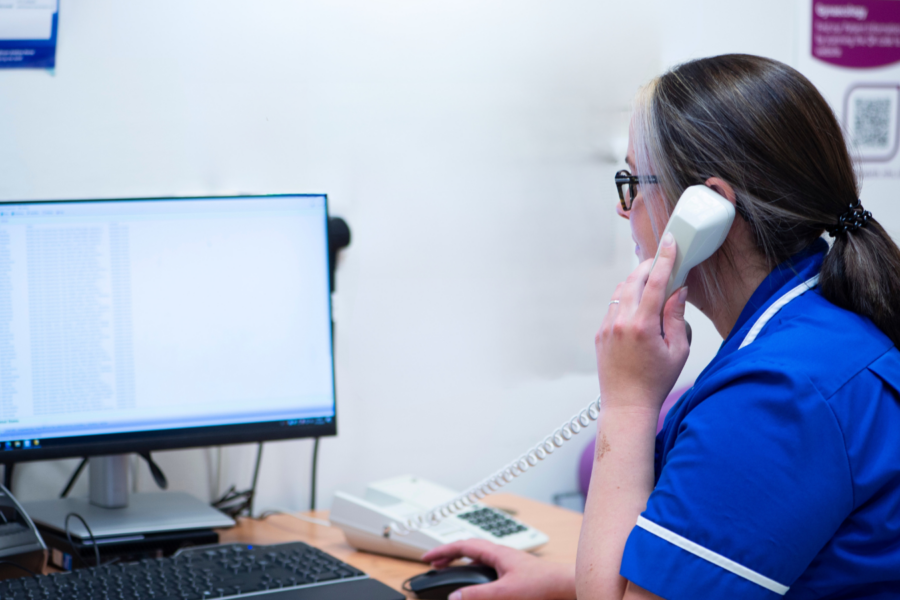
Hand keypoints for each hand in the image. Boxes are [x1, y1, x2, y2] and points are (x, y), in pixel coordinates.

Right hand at [421, 539, 574, 599]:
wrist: (566, 586)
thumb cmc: (543, 584)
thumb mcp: (505, 592)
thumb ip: (478, 595)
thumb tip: (455, 597)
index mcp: (496, 552)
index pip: (462, 545)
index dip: (442, 550)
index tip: (426, 557)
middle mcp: (502, 554)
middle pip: (468, 549)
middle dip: (449, 555)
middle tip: (434, 564)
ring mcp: (509, 563)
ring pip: (479, 558)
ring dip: (462, 564)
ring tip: (451, 572)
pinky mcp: (515, 573)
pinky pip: (488, 568)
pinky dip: (475, 572)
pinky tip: (476, 584)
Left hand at [596, 232, 689, 413]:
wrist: (626, 405)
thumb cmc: (656, 382)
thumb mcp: (678, 350)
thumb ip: (676, 317)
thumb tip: (677, 292)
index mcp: (642, 325)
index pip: (654, 282)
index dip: (664, 259)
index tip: (669, 242)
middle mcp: (620, 322)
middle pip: (633, 280)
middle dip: (649, 266)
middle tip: (663, 260)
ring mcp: (607, 327)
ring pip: (621, 292)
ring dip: (636, 282)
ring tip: (653, 283)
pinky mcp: (600, 334)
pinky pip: (614, 307)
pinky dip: (627, 300)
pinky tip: (639, 306)